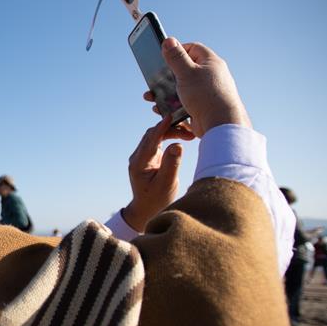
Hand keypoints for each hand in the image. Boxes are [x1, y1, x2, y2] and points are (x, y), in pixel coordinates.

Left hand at [123, 115, 191, 231]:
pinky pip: (157, 141)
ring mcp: (142, 156)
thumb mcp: (166, 184)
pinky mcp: (148, 157)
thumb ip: (171, 165)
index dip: (161, 127)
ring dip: (170, 132)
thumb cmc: (156, 200)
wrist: (146, 209)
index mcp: (139, 163)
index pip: (150, 140)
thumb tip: (177, 145)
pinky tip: (181, 137)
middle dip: (169, 128)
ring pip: (155, 137)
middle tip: (189, 130)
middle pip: (152, 135)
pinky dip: (168, 137)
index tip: (171, 116)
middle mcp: (138, 157)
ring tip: (188, 134)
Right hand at [161, 38, 250, 136]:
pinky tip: (163, 109)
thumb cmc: (206, 96)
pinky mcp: (202, 105)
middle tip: (155, 79)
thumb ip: (176, 57)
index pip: (193, 48)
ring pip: (182, 86)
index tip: (164, 57)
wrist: (220, 125)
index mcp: (210, 62)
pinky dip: (172, 104)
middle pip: (185, 68)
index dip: (177, 50)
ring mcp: (206, 91)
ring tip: (152, 97)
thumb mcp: (187, 73)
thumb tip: (168, 40)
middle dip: (167, 75)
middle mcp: (210, 75)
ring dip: (166, 91)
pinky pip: (184, 101)